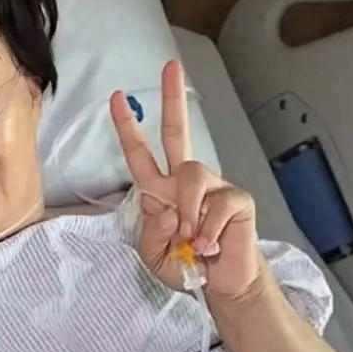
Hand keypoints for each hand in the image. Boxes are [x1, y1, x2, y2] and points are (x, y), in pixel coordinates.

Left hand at [110, 60, 261, 300]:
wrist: (221, 285)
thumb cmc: (186, 266)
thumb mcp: (156, 255)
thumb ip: (153, 232)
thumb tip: (168, 208)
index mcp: (160, 190)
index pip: (140, 154)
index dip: (127, 127)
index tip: (116, 97)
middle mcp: (185, 180)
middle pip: (176, 131)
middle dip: (172, 98)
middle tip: (170, 66)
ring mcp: (212, 186)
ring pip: (192, 176)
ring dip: (187, 211)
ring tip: (191, 240)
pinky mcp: (236, 199)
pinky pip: (216, 205)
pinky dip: (207, 231)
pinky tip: (208, 246)